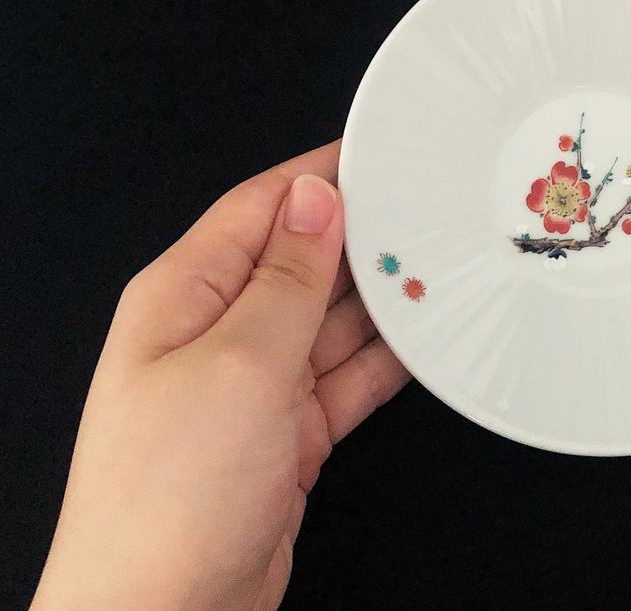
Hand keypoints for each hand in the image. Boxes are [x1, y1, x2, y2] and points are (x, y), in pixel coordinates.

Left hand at [33, 142, 409, 610]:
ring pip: (332, 320)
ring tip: (448, 268)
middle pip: (302, 262)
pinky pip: (347, 377)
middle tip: (435, 213)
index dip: (322, 176)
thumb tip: (316, 197)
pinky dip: (387, 359)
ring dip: (384, 300)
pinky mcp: (288, 432)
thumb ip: (286, 279)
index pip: (260, 208)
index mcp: (185, 294)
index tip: (385, 152)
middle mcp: (218, 330)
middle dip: (364, 239)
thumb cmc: (173, 489)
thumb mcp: (239, 362)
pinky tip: (428, 339)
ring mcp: (255, 384)